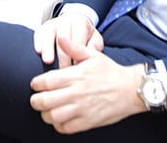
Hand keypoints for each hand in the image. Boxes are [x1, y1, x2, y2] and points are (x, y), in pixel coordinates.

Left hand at [29, 36, 145, 133]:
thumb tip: (61, 38)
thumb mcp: (93, 55)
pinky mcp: (88, 121)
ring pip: (52, 116)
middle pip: (44, 101)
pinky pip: (65, 128)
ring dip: (45, 114)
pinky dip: (58, 125)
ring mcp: (82, 109)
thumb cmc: (111, 72)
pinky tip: (60, 119)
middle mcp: (76, 93)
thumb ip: (74, 47)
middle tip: (36, 99)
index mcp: (75, 76)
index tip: (35, 85)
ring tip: (46, 110)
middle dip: (35, 101)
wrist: (131, 89)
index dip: (36, 84)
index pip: (46, 82)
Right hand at [34, 13, 102, 67]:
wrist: (75, 23)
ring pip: (49, 34)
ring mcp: (53, 24)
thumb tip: (91, 51)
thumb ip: (95, 45)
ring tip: (48, 61)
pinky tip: (38, 52)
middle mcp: (66, 21)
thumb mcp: (95, 38)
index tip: (76, 67)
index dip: (76, 54)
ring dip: (48, 48)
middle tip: (64, 70)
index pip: (78, 38)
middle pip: (63, 37)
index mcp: (80, 22)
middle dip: (63, 55)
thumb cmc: (85, 35)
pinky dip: (38, 42)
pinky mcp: (43, 28)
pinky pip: (39, 34)